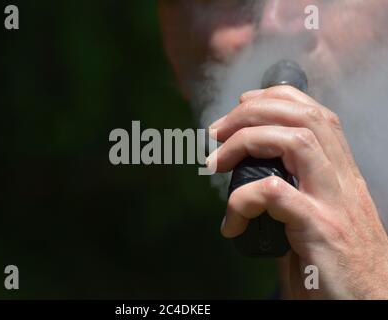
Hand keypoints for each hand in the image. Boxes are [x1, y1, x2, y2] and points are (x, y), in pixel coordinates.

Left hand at [207, 85, 387, 298]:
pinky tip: (231, 224)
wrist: (366, 306)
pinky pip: (274, 193)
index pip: (315, 114)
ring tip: (215, 162)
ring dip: (246, 141)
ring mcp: (334, 203)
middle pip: (304, 117)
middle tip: (216, 132)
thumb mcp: (316, 219)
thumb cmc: (333, 265)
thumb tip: (248, 180)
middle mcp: (343, 181)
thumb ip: (291, 194)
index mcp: (341, 174)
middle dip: (252, 112)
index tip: (241, 105)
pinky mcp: (322, 229)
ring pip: (296, 142)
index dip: (275, 99)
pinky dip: (242, 199)